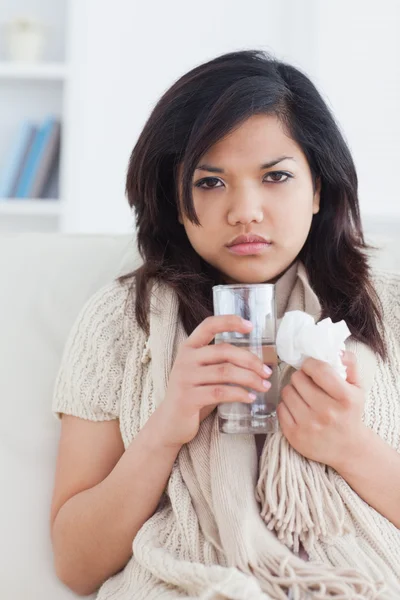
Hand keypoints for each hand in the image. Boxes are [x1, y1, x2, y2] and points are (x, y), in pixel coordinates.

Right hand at [156, 315, 271, 447]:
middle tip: (267, 371)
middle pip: (224, 351)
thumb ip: (218, 362)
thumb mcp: (201, 372)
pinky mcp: (188, 398)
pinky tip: (250, 398)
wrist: (169, 422)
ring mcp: (185, 378)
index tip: (251, 326)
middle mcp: (185, 359)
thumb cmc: (192, 394)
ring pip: (225, 372)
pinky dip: (239, 394)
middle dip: (250, 360)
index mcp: (189, 348)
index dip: (230, 322)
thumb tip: (254, 359)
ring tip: (264, 386)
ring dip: (250, 379)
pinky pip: (220, 392)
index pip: (209, 325)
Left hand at [276, 351, 366, 468]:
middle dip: (301, 377)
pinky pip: (280, 408)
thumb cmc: (350, 412)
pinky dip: (286, 405)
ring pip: (287, 392)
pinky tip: (297, 408)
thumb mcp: (357, 388)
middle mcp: (326, 412)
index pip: (319, 369)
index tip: (311, 367)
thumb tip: (335, 350)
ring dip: (292, 390)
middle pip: (298, 379)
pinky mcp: (294, 435)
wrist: (347, 448)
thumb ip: (349, 364)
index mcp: (345, 398)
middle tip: (307, 382)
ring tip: (302, 395)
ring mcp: (309, 425)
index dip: (310, 364)